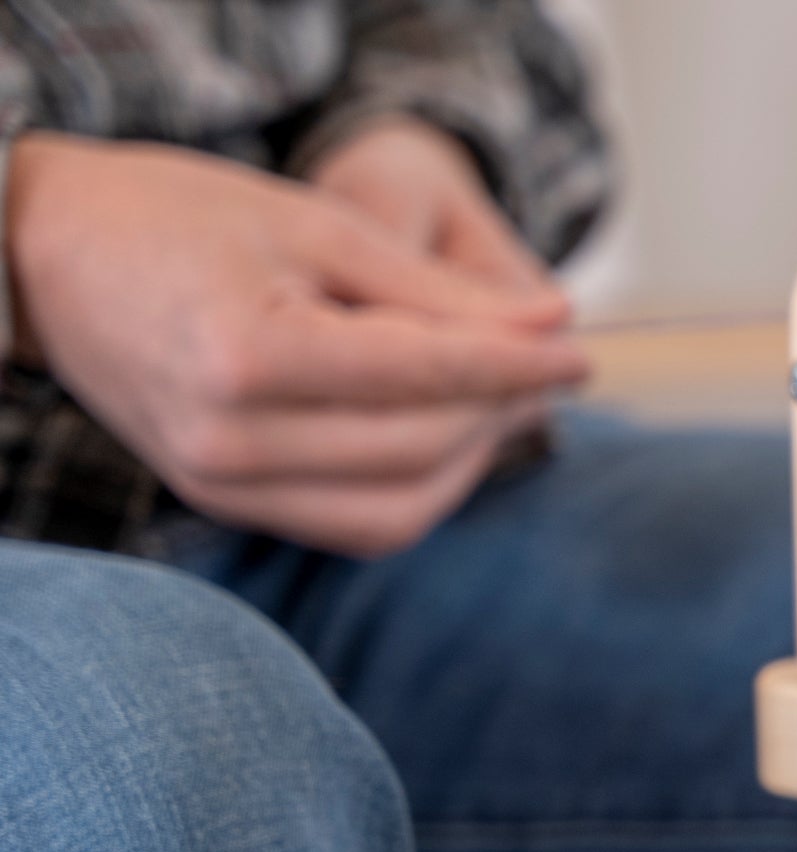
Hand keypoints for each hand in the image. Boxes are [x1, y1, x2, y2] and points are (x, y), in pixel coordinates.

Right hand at [6, 133, 588, 556]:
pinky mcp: (224, 505)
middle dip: (502, 409)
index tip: (580, 351)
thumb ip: (440, 294)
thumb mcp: (317, 227)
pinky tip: (446, 434)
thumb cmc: (181, 218)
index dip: (518, 366)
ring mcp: (219, 484)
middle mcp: (227, 438)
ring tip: (502, 398)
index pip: (423, 375)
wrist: (49, 256)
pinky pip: (358, 525)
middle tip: (548, 366)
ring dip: (472, 460)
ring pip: (401, 508)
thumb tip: (558, 331)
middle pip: (421, 447)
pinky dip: (421, 490)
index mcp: (245, 353)